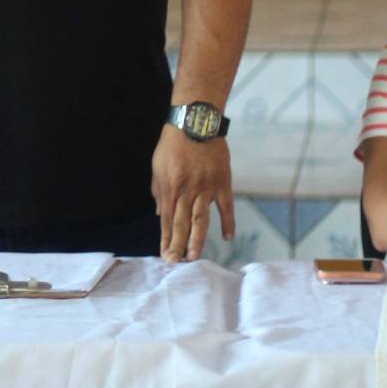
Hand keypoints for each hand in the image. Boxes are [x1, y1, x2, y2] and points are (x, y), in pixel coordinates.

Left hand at [152, 124, 234, 261]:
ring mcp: (205, 188)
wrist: (194, 123)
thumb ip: (159, 192)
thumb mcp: (158, 167)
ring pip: (201, 220)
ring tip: (194, 257)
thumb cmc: (172, 145)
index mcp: (169, 188)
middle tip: (176, 263)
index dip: (165, 239)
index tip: (165, 256)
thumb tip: (161, 215)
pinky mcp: (222, 183)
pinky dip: (228, 223)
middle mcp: (186, 191)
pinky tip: (228, 238)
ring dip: (197, 240)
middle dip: (178, 245)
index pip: (166, 220)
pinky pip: (226, 207)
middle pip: (182, 224)